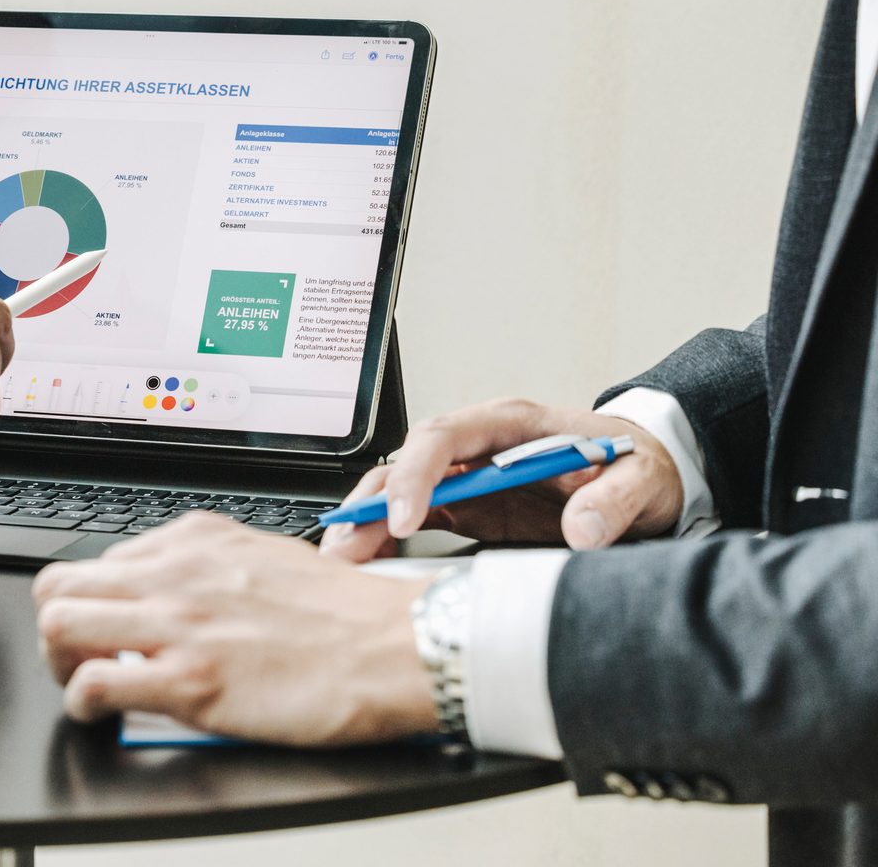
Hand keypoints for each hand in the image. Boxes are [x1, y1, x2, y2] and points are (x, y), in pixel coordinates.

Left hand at [34, 514, 433, 746]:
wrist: (393, 646)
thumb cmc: (346, 614)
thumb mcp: (264, 558)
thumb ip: (210, 570)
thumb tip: (178, 594)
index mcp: (193, 540)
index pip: (100, 561)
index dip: (94, 600)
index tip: (106, 626)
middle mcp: (174, 573)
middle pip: (59, 584)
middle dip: (57, 624)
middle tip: (78, 656)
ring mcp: (176, 624)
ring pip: (58, 624)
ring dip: (58, 662)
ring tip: (83, 684)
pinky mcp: (188, 679)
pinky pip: (92, 683)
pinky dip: (82, 703)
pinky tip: (102, 714)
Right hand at [320, 397, 685, 562]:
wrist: (647, 476)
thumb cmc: (639, 465)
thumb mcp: (644, 479)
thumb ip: (615, 500)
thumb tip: (581, 530)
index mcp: (513, 425)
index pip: (445, 437)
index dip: (416, 475)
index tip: (404, 518)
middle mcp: (481, 446)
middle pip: (407, 462)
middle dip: (371, 501)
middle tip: (347, 544)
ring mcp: (471, 476)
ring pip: (401, 488)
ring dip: (368, 520)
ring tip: (341, 558)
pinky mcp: (471, 506)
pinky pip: (417, 517)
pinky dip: (387, 537)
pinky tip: (367, 562)